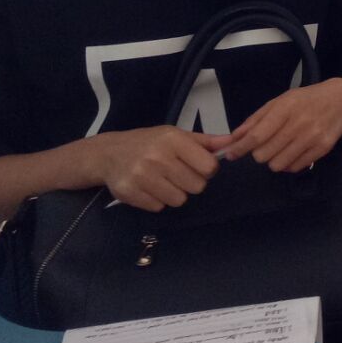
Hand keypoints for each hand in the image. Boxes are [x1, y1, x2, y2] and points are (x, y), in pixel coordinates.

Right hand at [90, 126, 227, 211]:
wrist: (109, 153)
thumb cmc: (149, 143)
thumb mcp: (175, 134)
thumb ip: (205, 141)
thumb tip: (232, 142)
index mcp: (173, 140)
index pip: (209, 166)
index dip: (208, 170)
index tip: (199, 167)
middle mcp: (158, 157)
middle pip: (196, 186)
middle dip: (192, 183)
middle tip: (179, 175)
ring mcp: (142, 176)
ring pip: (179, 200)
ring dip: (175, 194)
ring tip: (164, 181)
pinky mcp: (130, 193)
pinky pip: (159, 207)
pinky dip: (158, 201)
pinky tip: (150, 188)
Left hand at [216, 80, 341, 172]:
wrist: (341, 99)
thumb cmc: (306, 99)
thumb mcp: (280, 101)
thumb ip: (256, 119)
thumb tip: (234, 137)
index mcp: (285, 108)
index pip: (256, 136)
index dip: (240, 148)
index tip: (230, 154)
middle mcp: (299, 123)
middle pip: (264, 154)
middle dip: (259, 153)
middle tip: (265, 146)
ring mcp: (312, 137)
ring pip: (278, 164)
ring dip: (274, 160)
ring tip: (280, 149)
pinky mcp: (323, 148)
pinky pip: (295, 168)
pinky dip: (289, 164)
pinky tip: (293, 152)